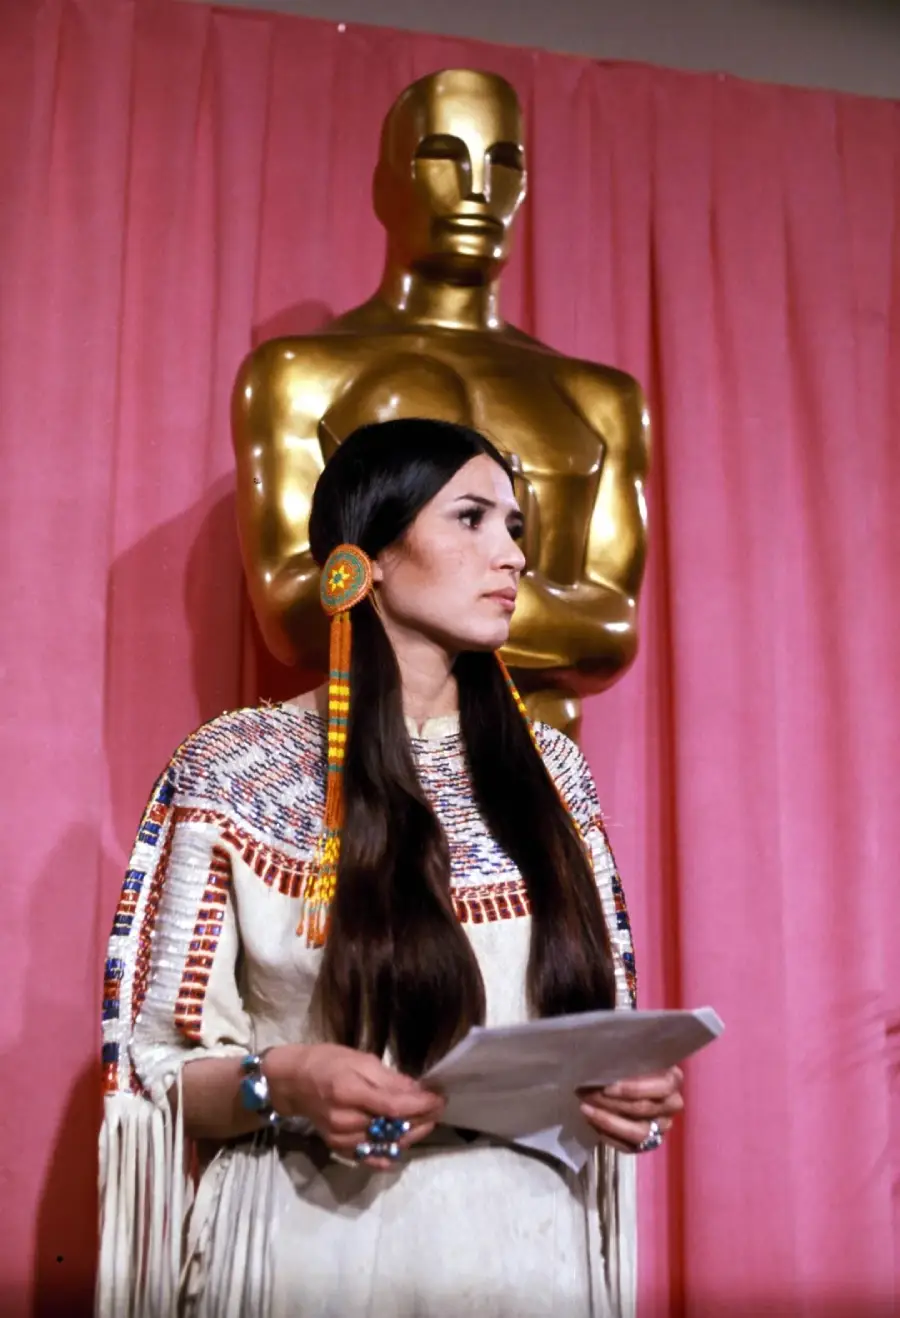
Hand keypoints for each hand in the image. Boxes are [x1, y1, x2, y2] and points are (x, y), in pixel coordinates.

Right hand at [263, 1043, 445, 1169]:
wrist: (293, 1082)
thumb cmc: (327, 1062)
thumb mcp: (359, 1060)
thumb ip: (388, 1079)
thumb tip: (416, 1091)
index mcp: (349, 1092)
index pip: (394, 1106)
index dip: (421, 1105)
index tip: (440, 1098)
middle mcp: (346, 1121)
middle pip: (392, 1129)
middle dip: (421, 1120)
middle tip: (438, 1108)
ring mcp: (342, 1139)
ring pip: (385, 1145)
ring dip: (411, 1135)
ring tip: (426, 1122)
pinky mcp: (339, 1149)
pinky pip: (370, 1157)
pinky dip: (390, 1153)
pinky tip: (404, 1144)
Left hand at [578, 1066, 683, 1153]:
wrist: (628, 1079)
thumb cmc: (627, 1062)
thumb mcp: (630, 1054)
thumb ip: (625, 1058)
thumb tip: (605, 1059)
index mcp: (672, 1079)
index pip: (661, 1087)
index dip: (633, 1088)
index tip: (606, 1087)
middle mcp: (672, 1105)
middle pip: (643, 1109)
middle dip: (611, 1103)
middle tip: (586, 1094)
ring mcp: (662, 1126)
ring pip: (638, 1133)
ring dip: (608, 1122)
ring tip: (585, 1108)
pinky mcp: (650, 1143)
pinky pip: (630, 1147)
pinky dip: (608, 1135)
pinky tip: (591, 1121)